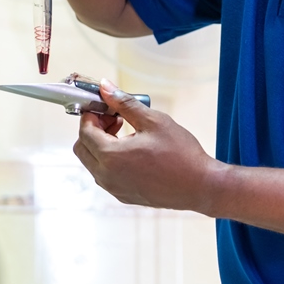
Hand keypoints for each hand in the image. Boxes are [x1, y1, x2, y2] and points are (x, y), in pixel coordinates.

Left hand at [72, 80, 225, 212]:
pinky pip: (106, 174)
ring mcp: (114, 188)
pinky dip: (110, 159)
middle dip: (93, 129)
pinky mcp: (124, 196)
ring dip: (101, 144)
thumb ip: (124, 103)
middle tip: (115, 118)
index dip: (91, 114)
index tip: (104, 105)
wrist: (201, 186)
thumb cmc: (181, 154)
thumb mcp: (153, 121)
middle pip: (83, 148)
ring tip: (127, 131)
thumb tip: (105, 88)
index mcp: (111, 157)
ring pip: (93, 162)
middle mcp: (107, 176)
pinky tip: (133, 149)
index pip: (85, 131)